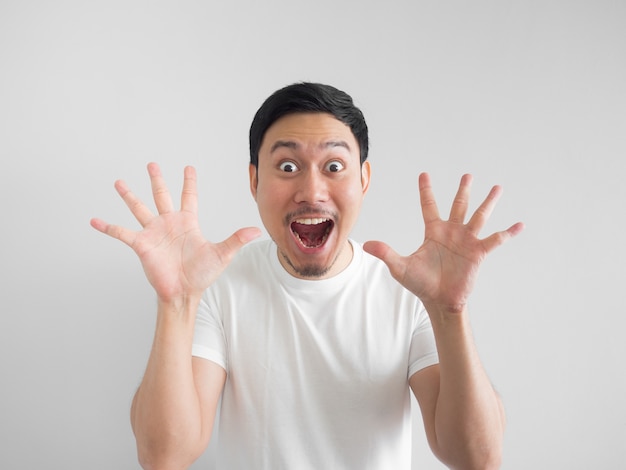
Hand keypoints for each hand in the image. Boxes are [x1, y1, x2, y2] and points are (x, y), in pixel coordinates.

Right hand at [91, 163, 260, 301]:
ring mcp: (154, 233)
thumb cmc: (201, 275)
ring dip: (129, 195)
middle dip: (157, 179)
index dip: (189, 182)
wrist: (184, 292)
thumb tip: (256, 230)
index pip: (189, 196)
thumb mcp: (221, 254)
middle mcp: (169, 224)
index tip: (188, 167)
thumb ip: (236, 239)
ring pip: (139, 208)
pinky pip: (121, 233)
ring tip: (119, 182)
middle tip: (151, 164)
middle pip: (162, 195)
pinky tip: (94, 220)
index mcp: (188, 222)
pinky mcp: (141, 245)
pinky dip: (107, 227)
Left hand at [364, 173, 522, 314]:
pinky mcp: (478, 253)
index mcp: (433, 231)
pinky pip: (495, 239)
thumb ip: (386, 253)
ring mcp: (466, 241)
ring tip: (497, 187)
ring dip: (488, 202)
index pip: (429, 205)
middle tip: (468, 175)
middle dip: (463, 190)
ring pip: (479, 216)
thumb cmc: (420, 284)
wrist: (438, 300)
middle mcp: (452, 232)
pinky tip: (519, 224)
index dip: (426, 190)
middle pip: (458, 205)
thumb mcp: (400, 267)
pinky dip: (507, 232)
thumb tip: (367, 244)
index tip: (424, 174)